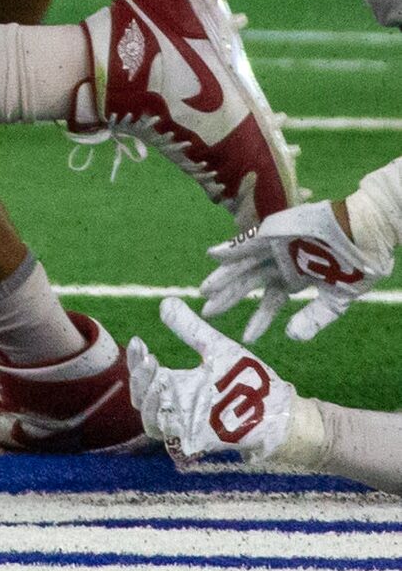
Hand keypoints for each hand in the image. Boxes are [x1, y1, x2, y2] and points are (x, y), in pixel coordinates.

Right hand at [127, 297, 296, 465]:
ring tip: (158, 379)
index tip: (138, 341)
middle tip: (149, 358)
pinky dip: (168, 422)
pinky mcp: (203, 440)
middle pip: (142, 400)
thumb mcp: (215, 348)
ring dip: (148, 401)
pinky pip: (176, 439)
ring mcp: (189, 425)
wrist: (280, 409)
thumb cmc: (249, 381)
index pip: (144, 375)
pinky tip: (174, 403)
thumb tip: (165, 302)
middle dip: (139, 380)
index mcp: (178, 384)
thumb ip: (190, 329)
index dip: (134, 360)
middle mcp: (179, 405)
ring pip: (151, 423)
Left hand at [200, 198, 390, 341]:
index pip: (272, 301)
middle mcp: (282, 262)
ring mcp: (277, 247)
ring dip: (224, 277)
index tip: (246, 338)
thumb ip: (314, 317)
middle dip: (229, 297)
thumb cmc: (357, 265)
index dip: (259, 319)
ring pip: (244, 264)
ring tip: (204, 292)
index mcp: (297, 277)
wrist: (365, 237)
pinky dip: (231, 248)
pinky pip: (247, 241)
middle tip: (207, 313)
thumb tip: (292, 337)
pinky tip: (213, 257)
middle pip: (249, 282)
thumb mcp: (335, 299)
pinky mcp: (275, 232)